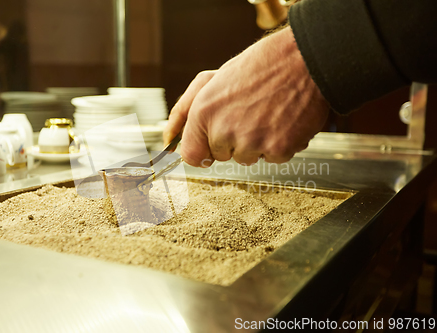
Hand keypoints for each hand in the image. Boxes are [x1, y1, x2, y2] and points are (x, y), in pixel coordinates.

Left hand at [163, 26, 328, 166]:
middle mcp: (224, 130)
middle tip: (249, 112)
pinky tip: (284, 120)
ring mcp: (252, 142)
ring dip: (256, 143)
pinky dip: (280, 144)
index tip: (212, 143)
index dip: (203, 149)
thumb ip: (184, 112)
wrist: (303, 60)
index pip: (191, 155)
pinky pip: (273, 158)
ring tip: (268, 113)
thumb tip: (168, 139)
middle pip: (221, 157)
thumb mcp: (211, 80)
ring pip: (247, 158)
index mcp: (204, 112)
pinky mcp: (278, 150)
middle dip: (232, 140)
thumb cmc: (258, 67)